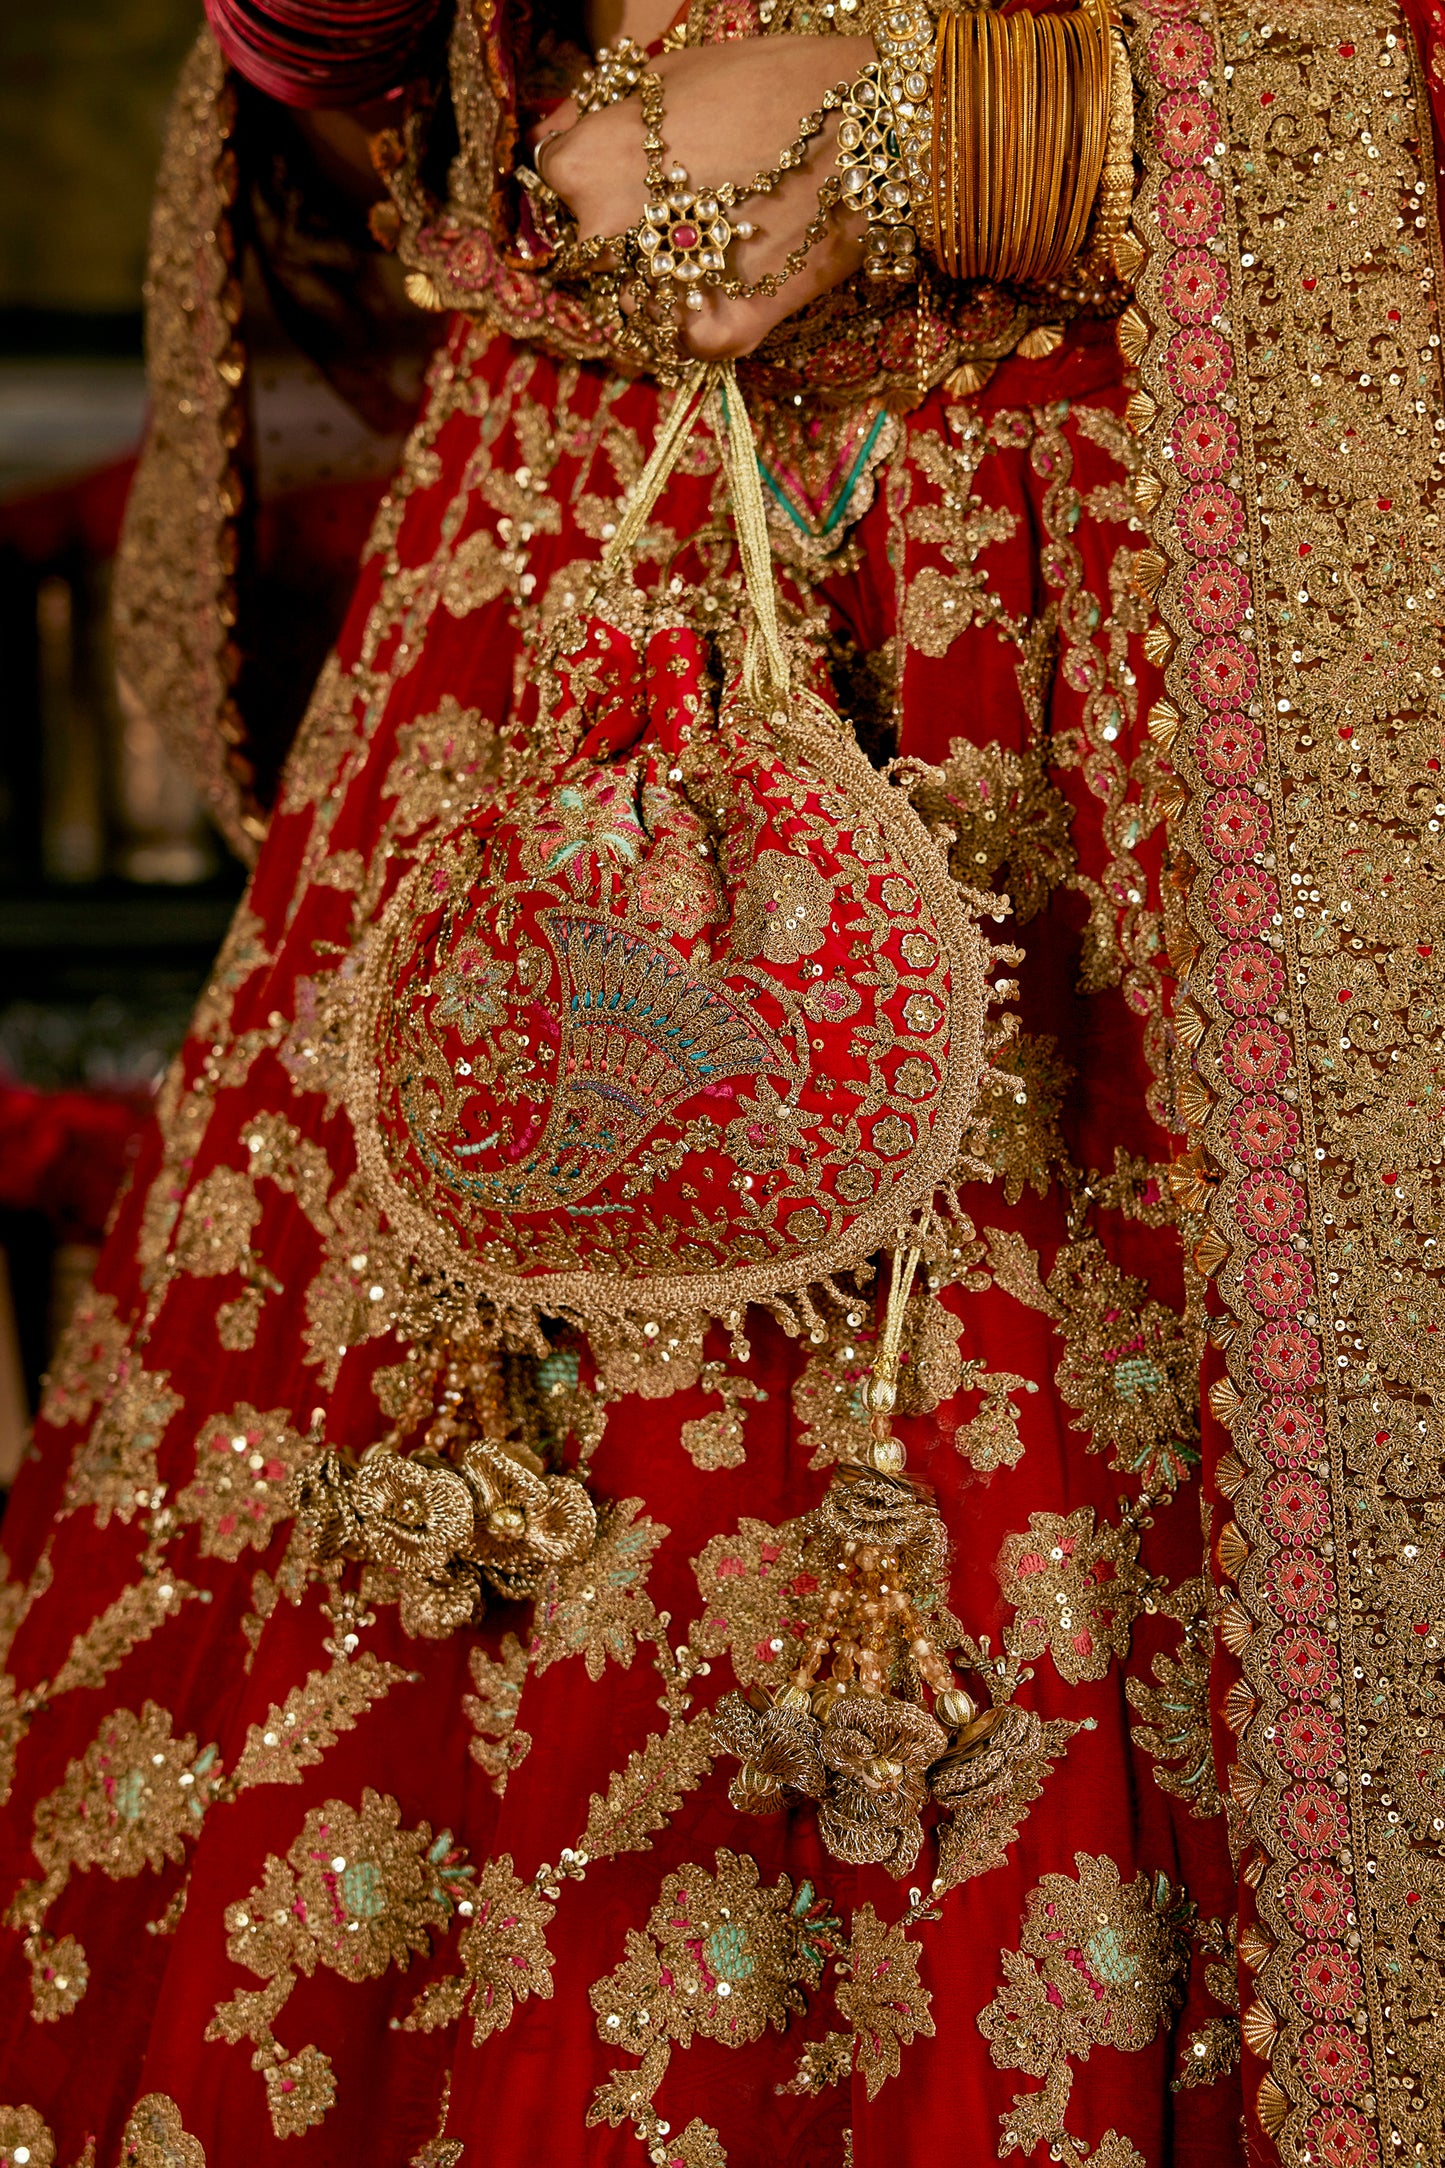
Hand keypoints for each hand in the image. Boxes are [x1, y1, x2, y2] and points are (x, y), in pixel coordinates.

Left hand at [533, 36, 874, 358]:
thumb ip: (599, 112)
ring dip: (663, 287)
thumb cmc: (772, 82)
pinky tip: (740, 280)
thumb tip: (558, 141)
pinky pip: (689, 340)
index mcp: (581, 163)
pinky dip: (710, 320)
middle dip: (623, 240)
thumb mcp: (669, 73)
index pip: (549, 190)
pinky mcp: (717, 330)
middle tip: (682, 213)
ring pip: (634, 307)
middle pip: (589, 256)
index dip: (588, 182)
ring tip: (717, 246)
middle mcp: (606, 233)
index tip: (625, 177)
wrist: (876, 121)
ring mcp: (657, 286)